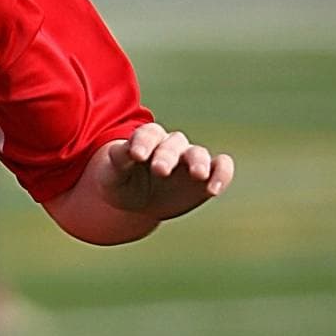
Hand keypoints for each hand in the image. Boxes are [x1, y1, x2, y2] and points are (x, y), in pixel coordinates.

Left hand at [104, 124, 233, 225]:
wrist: (138, 202)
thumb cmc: (122, 183)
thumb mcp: (113, 175)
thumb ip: (119, 160)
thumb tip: (127, 151)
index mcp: (147, 140)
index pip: (149, 133)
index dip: (144, 141)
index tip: (136, 155)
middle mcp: (171, 146)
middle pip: (173, 143)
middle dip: (167, 155)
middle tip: (160, 170)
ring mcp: (190, 159)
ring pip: (198, 153)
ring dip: (199, 162)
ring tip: (198, 175)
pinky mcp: (207, 175)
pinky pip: (221, 167)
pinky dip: (222, 174)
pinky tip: (213, 190)